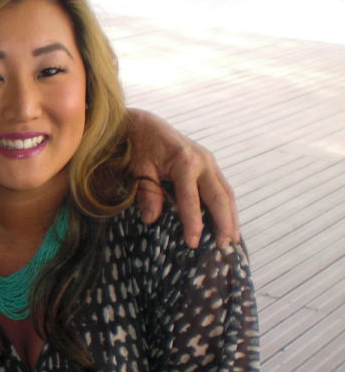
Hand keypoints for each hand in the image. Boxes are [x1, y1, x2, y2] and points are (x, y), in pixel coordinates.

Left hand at [128, 109, 238, 248]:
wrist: (146, 125)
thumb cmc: (140, 148)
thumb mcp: (138, 170)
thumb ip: (147, 193)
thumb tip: (151, 219)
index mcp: (183, 162)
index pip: (191, 198)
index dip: (193, 222)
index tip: (193, 243)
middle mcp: (202, 161)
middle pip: (219, 196)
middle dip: (224, 222)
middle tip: (224, 246)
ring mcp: (209, 162)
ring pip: (226, 193)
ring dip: (231, 217)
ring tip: (233, 239)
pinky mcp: (210, 166)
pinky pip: (222, 188)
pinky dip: (226, 207)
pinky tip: (228, 223)